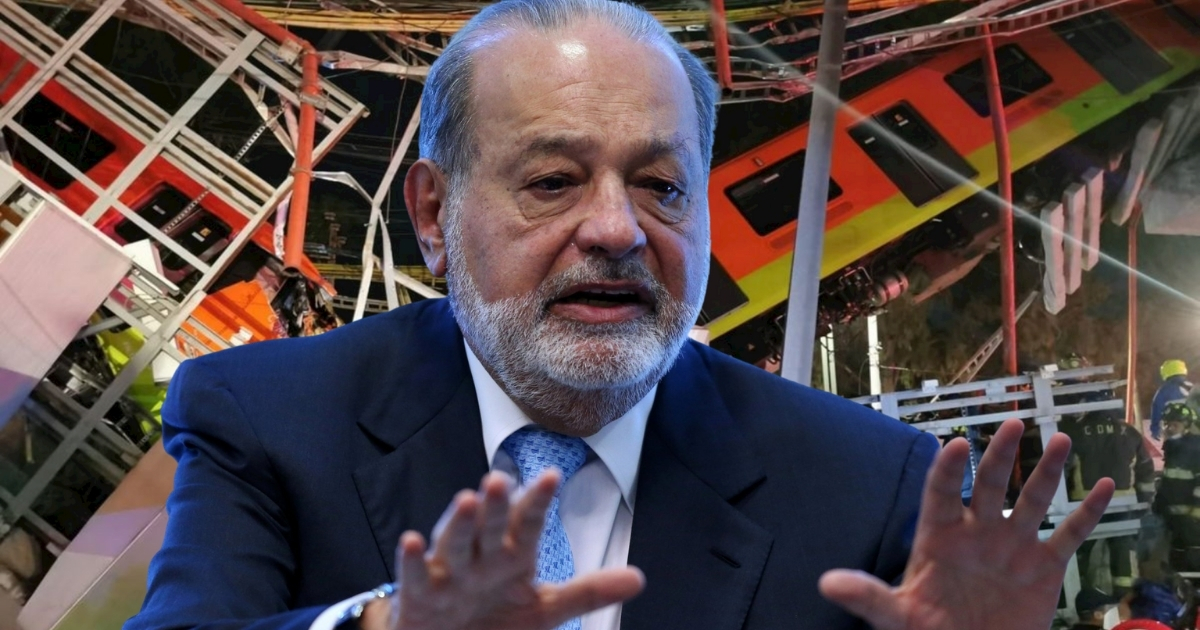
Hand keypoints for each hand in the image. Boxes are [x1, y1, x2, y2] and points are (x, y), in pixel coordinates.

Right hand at [361, 471, 643, 629]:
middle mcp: (480, 557)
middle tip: (500, 478)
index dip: (537, 502)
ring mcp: (447, 573)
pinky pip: (414, 575)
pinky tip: (412, 540)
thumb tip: (639, 579)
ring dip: (458, 522)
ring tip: (467, 499)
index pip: (526, 524)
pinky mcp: (418, 595)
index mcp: (511, 555)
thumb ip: (587, 592)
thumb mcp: (544, 609)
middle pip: (489, 526)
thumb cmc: (493, 615)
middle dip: (496, 505)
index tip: (551, 476)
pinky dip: (411, 559)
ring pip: (453, 543)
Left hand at [819, 418, 1113, 629]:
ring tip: (1060, 439)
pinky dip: (1089, 512)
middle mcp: (978, 532)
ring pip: (1034, 500)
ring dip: (1047, 471)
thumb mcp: (897, 616)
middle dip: (1001, 455)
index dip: (948, 470)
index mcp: (939, 536)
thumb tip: (827, 583)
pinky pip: (1070, 534)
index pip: (942, 493)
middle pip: (990, 485)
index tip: (955, 446)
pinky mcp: (1045, 566)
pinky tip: (1104, 485)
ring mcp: (1013, 545)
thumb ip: (868, 596)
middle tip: (1014, 423)